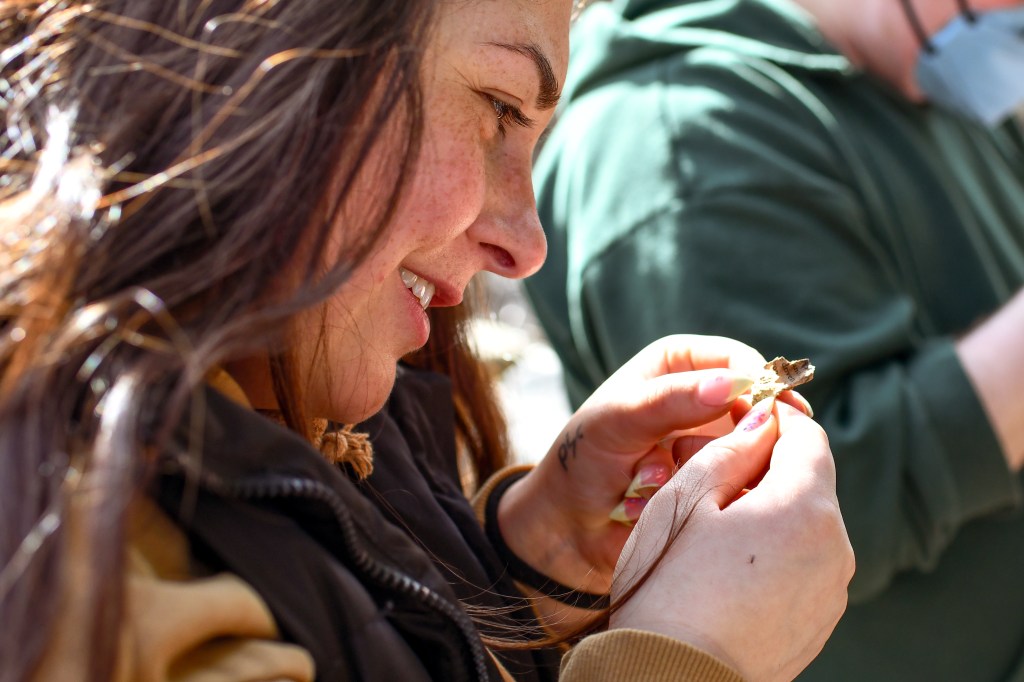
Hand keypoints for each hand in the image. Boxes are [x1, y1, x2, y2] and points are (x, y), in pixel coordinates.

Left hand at [497, 335, 809, 600]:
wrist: (569, 526)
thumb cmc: (584, 460)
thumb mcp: (618, 421)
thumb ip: (671, 401)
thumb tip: (733, 385)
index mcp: (680, 364)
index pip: (741, 362)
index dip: (762, 387)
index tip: (771, 417)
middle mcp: (703, 402)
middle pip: (758, 412)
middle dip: (728, 442)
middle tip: (687, 460)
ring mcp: (712, 447)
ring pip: (748, 455)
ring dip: (701, 474)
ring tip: (647, 483)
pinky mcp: (716, 486)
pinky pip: (736, 491)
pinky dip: (702, 500)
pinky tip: (656, 506)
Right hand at [610, 401, 853, 680]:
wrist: (671, 679)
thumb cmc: (669, 586)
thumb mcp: (685, 499)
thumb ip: (729, 450)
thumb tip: (761, 422)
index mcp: (805, 508)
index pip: (808, 436)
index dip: (773, 417)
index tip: (738, 413)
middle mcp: (834, 548)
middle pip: (808, 481)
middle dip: (763, 466)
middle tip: (706, 469)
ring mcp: (830, 591)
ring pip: (804, 525)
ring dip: (766, 511)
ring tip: (708, 525)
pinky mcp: (817, 623)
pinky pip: (801, 567)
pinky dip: (771, 554)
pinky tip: (723, 568)